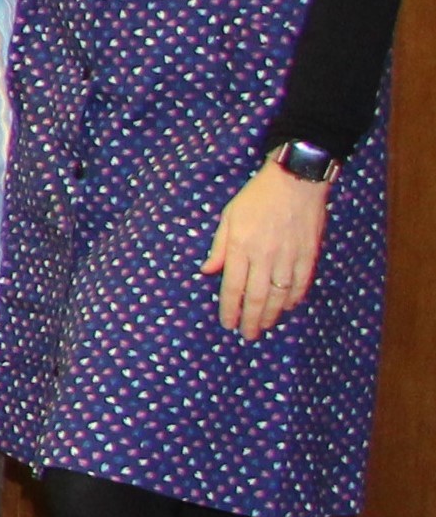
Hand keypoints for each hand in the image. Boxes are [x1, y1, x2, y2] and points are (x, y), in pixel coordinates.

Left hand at [209, 162, 332, 337]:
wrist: (296, 181)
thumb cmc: (257, 197)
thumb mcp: (229, 217)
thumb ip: (219, 247)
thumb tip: (207, 271)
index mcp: (241, 246)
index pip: (233, 286)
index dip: (230, 309)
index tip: (228, 324)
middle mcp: (264, 255)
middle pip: (257, 297)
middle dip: (251, 319)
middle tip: (247, 335)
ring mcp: (289, 257)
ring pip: (279, 295)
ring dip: (271, 314)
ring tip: (265, 326)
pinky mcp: (309, 255)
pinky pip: (301, 284)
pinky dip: (294, 299)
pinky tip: (287, 307)